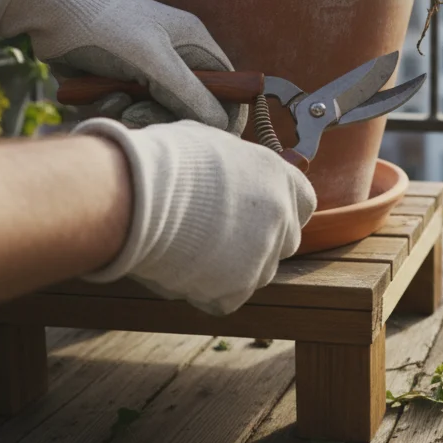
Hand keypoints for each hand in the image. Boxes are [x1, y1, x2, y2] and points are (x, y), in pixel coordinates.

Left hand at [0, 0, 246, 134]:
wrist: (48, 10)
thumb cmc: (106, 24)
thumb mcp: (154, 59)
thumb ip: (191, 93)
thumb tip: (222, 123)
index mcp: (192, 42)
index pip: (227, 84)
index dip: (225, 111)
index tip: (211, 136)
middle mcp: (172, 57)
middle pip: (188, 107)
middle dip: (162, 115)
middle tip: (137, 110)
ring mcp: (143, 70)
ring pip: (153, 114)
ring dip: (130, 112)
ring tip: (110, 96)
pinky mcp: (117, 82)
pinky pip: (125, 111)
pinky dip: (109, 108)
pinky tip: (94, 93)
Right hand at [72, 117, 316, 314]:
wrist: (138, 196)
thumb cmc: (164, 161)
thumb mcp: (211, 143)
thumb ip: (235, 165)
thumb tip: (229, 170)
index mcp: (277, 176)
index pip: (304, 201)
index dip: (280, 210)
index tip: (256, 213)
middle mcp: (280, 215)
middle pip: (286, 240)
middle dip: (259, 242)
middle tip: (220, 236)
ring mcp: (262, 253)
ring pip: (259, 272)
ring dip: (233, 269)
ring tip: (192, 251)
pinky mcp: (238, 286)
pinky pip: (228, 298)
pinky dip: (207, 292)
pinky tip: (181, 271)